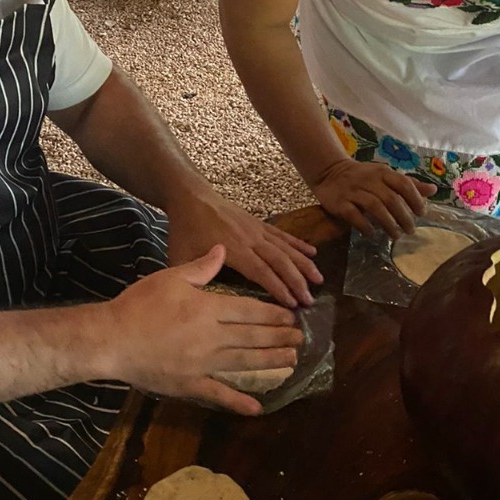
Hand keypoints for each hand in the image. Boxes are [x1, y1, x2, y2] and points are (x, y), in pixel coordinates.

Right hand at [105, 246, 303, 415]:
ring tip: (292, 361)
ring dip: (271, 362)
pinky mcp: (190, 384)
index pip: (250, 310)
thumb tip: (223, 249)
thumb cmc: (139, 304)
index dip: (273, 313)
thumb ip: (201, 267)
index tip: (291, 315)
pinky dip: (239, 402)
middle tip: (301, 338)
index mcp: (209, 309)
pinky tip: (258, 408)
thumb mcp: (171, 277)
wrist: (112, 339)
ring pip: (245, 363)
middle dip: (280, 337)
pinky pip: (219, 395)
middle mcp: (212, 337)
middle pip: (254, 337)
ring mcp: (203, 363)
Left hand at [165, 186, 321, 308]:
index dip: (278, 288)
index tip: (292, 304)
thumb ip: (193, 276)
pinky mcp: (258, 223)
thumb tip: (202, 299)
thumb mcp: (180, 255)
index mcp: (232, 249)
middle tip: (310, 301)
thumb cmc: (184, 229)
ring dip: (304, 264)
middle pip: (279, 261)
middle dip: (297, 281)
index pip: (261, 272)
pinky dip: (298, 244)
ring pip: (286, 247)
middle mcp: (249, 239)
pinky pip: (282, 235)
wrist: (189, 196)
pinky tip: (313, 253)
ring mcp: (256, 229)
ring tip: (319, 280)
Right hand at [311, 159, 436, 239]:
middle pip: (391, 199)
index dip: (415, 200)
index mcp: (382, 172)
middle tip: (410, 230)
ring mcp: (353, 191)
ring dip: (388, 224)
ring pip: (375, 208)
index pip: (404, 184)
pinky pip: (354, 216)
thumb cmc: (363, 176)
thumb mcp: (385, 175)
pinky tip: (372, 233)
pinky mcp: (340, 203)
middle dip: (404, 217)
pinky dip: (365, 226)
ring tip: (395, 236)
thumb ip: (408, 184)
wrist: (329, 172)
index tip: (421, 213)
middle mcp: (369, 180)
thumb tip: (434, 190)